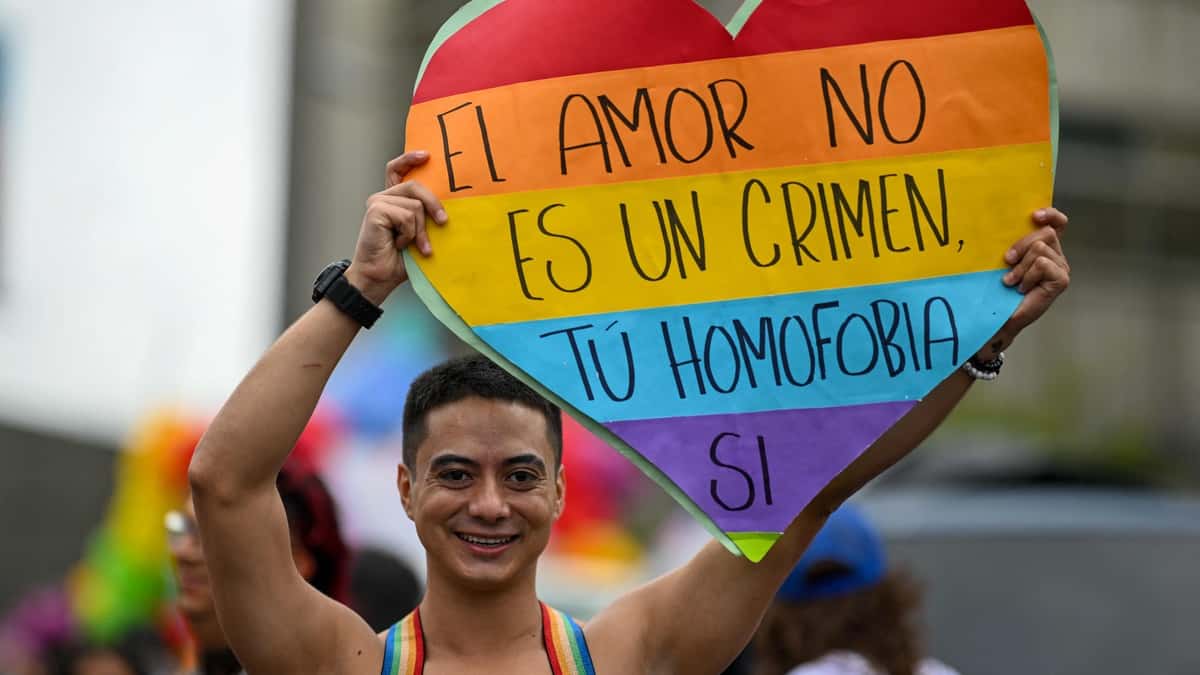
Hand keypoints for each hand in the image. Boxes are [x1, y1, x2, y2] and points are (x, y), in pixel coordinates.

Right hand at [345, 151, 446, 302]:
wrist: (381, 277)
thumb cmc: (400, 259)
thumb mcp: (419, 233)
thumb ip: (425, 216)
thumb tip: (447, 208)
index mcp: (393, 199)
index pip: (397, 169)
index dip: (410, 159)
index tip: (427, 156)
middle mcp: (383, 197)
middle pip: (416, 186)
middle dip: (433, 205)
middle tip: (443, 222)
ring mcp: (377, 202)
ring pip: (415, 205)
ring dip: (420, 231)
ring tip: (413, 245)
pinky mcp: (375, 211)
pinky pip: (407, 216)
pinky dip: (409, 234)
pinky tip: (399, 244)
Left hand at [980, 208, 1069, 356]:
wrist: (999, 316)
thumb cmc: (999, 288)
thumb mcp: (1006, 260)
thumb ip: (1014, 243)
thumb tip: (1004, 223)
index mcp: (1045, 248)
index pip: (1057, 223)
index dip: (1050, 214)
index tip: (1034, 216)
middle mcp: (1057, 256)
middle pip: (1046, 233)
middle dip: (1021, 245)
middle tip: (1007, 261)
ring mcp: (1061, 268)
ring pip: (1041, 248)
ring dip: (1021, 265)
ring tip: (1012, 281)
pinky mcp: (1061, 280)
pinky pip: (1042, 263)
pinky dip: (1027, 275)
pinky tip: (1021, 288)